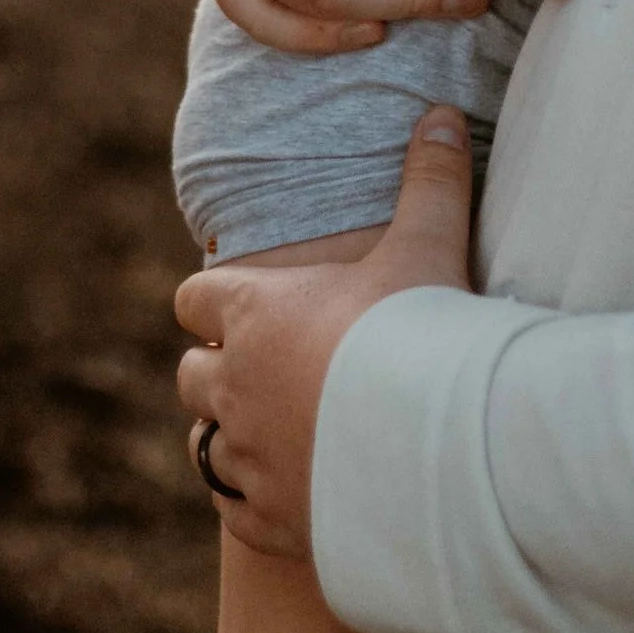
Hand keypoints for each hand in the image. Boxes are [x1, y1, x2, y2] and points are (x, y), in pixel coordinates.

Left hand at [176, 108, 475, 557]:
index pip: (194, 299)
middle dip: (221, 370)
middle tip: (271, 372)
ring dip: (233, 436)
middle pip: (191, 373)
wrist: (442, 452)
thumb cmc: (426, 336)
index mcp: (252, 313)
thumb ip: (431, 180)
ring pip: (204, 444)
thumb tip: (441, 113)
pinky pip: (234, 508)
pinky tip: (291, 491)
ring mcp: (248, 457)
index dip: (217, 304)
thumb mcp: (429, 247)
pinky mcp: (271, 519)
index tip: (248, 309)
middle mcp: (233, 384)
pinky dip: (254, 499)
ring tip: (278, 434)